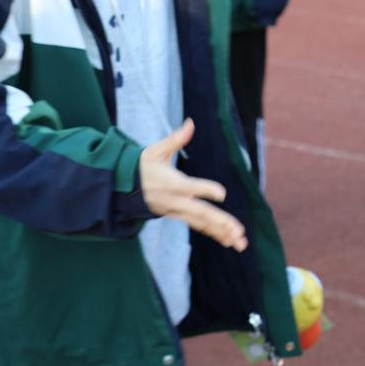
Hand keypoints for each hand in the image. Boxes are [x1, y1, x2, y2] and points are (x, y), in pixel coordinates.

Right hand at [139, 119, 247, 250]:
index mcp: (171, 183)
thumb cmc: (143, 166)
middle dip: (220, 222)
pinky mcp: (179, 216)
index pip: (190, 187)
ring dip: (221, 233)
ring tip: (240, 242)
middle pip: (200, 213)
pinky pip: (199, 227)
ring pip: (202, 224)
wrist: (125, 189)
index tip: (222, 194)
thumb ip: (175, 140)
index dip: (205, 190)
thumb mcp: (155, 151)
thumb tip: (190, 123)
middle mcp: (176, 201)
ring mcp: (177, 211)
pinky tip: (230, 241)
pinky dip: (215, 234)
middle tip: (238, 231)